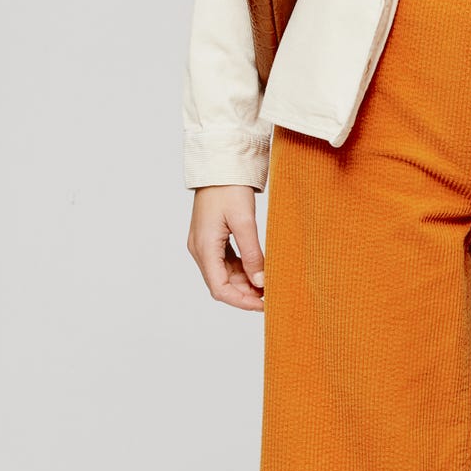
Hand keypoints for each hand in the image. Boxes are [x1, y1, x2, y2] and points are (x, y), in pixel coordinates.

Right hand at [189, 183, 265, 309]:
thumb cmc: (229, 189)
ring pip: (224, 274)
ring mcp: (203, 244)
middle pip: (221, 284)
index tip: (264, 305)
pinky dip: (241, 270)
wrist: (219, 165)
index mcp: (204, 248)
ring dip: (244, 283)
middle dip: (246, 294)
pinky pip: (225, 262)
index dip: (242, 301)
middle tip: (271, 297)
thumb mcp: (244, 222)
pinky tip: (258, 270)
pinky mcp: (211, 238)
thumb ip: (253, 254)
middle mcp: (200, 249)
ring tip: (268, 285)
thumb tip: (261, 282)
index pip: (220, 289)